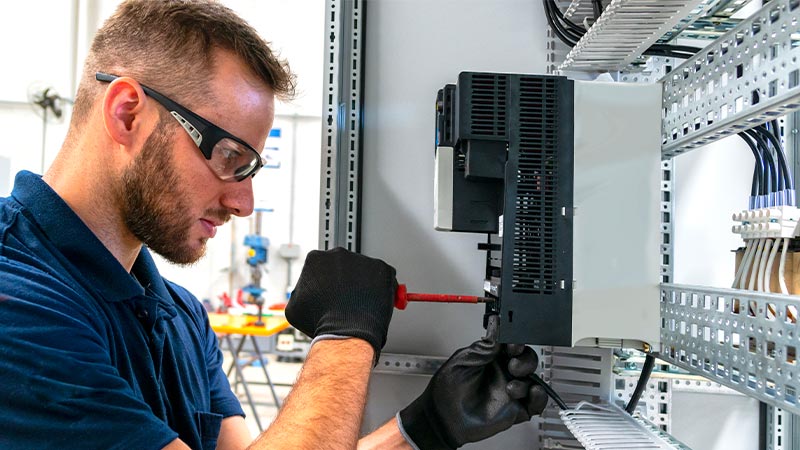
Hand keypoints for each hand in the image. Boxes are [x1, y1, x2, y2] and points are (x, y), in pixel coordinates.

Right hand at [285, 247, 396, 362]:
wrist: (346, 333)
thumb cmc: (321, 322)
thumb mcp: (295, 307)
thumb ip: (300, 292)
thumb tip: (305, 291)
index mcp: (316, 258)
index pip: (322, 266)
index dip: (327, 282)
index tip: (331, 292)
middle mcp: (338, 254)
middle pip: (344, 265)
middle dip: (346, 280)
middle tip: (347, 299)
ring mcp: (362, 259)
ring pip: (364, 270)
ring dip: (363, 284)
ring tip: (360, 305)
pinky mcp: (382, 268)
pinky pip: (383, 276)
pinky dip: (381, 288)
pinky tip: (374, 303)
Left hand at [397, 315, 547, 448]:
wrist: (443, 419)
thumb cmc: (447, 389)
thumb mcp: (464, 360)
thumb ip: (485, 346)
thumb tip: (496, 323)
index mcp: (491, 358)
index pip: (512, 344)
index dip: (516, 342)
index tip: (513, 344)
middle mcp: (503, 373)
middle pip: (526, 359)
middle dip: (524, 359)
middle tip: (512, 364)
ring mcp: (510, 391)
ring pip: (532, 379)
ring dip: (527, 379)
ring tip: (511, 387)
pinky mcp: (515, 410)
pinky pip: (536, 403)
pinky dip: (540, 397)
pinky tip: (533, 393)